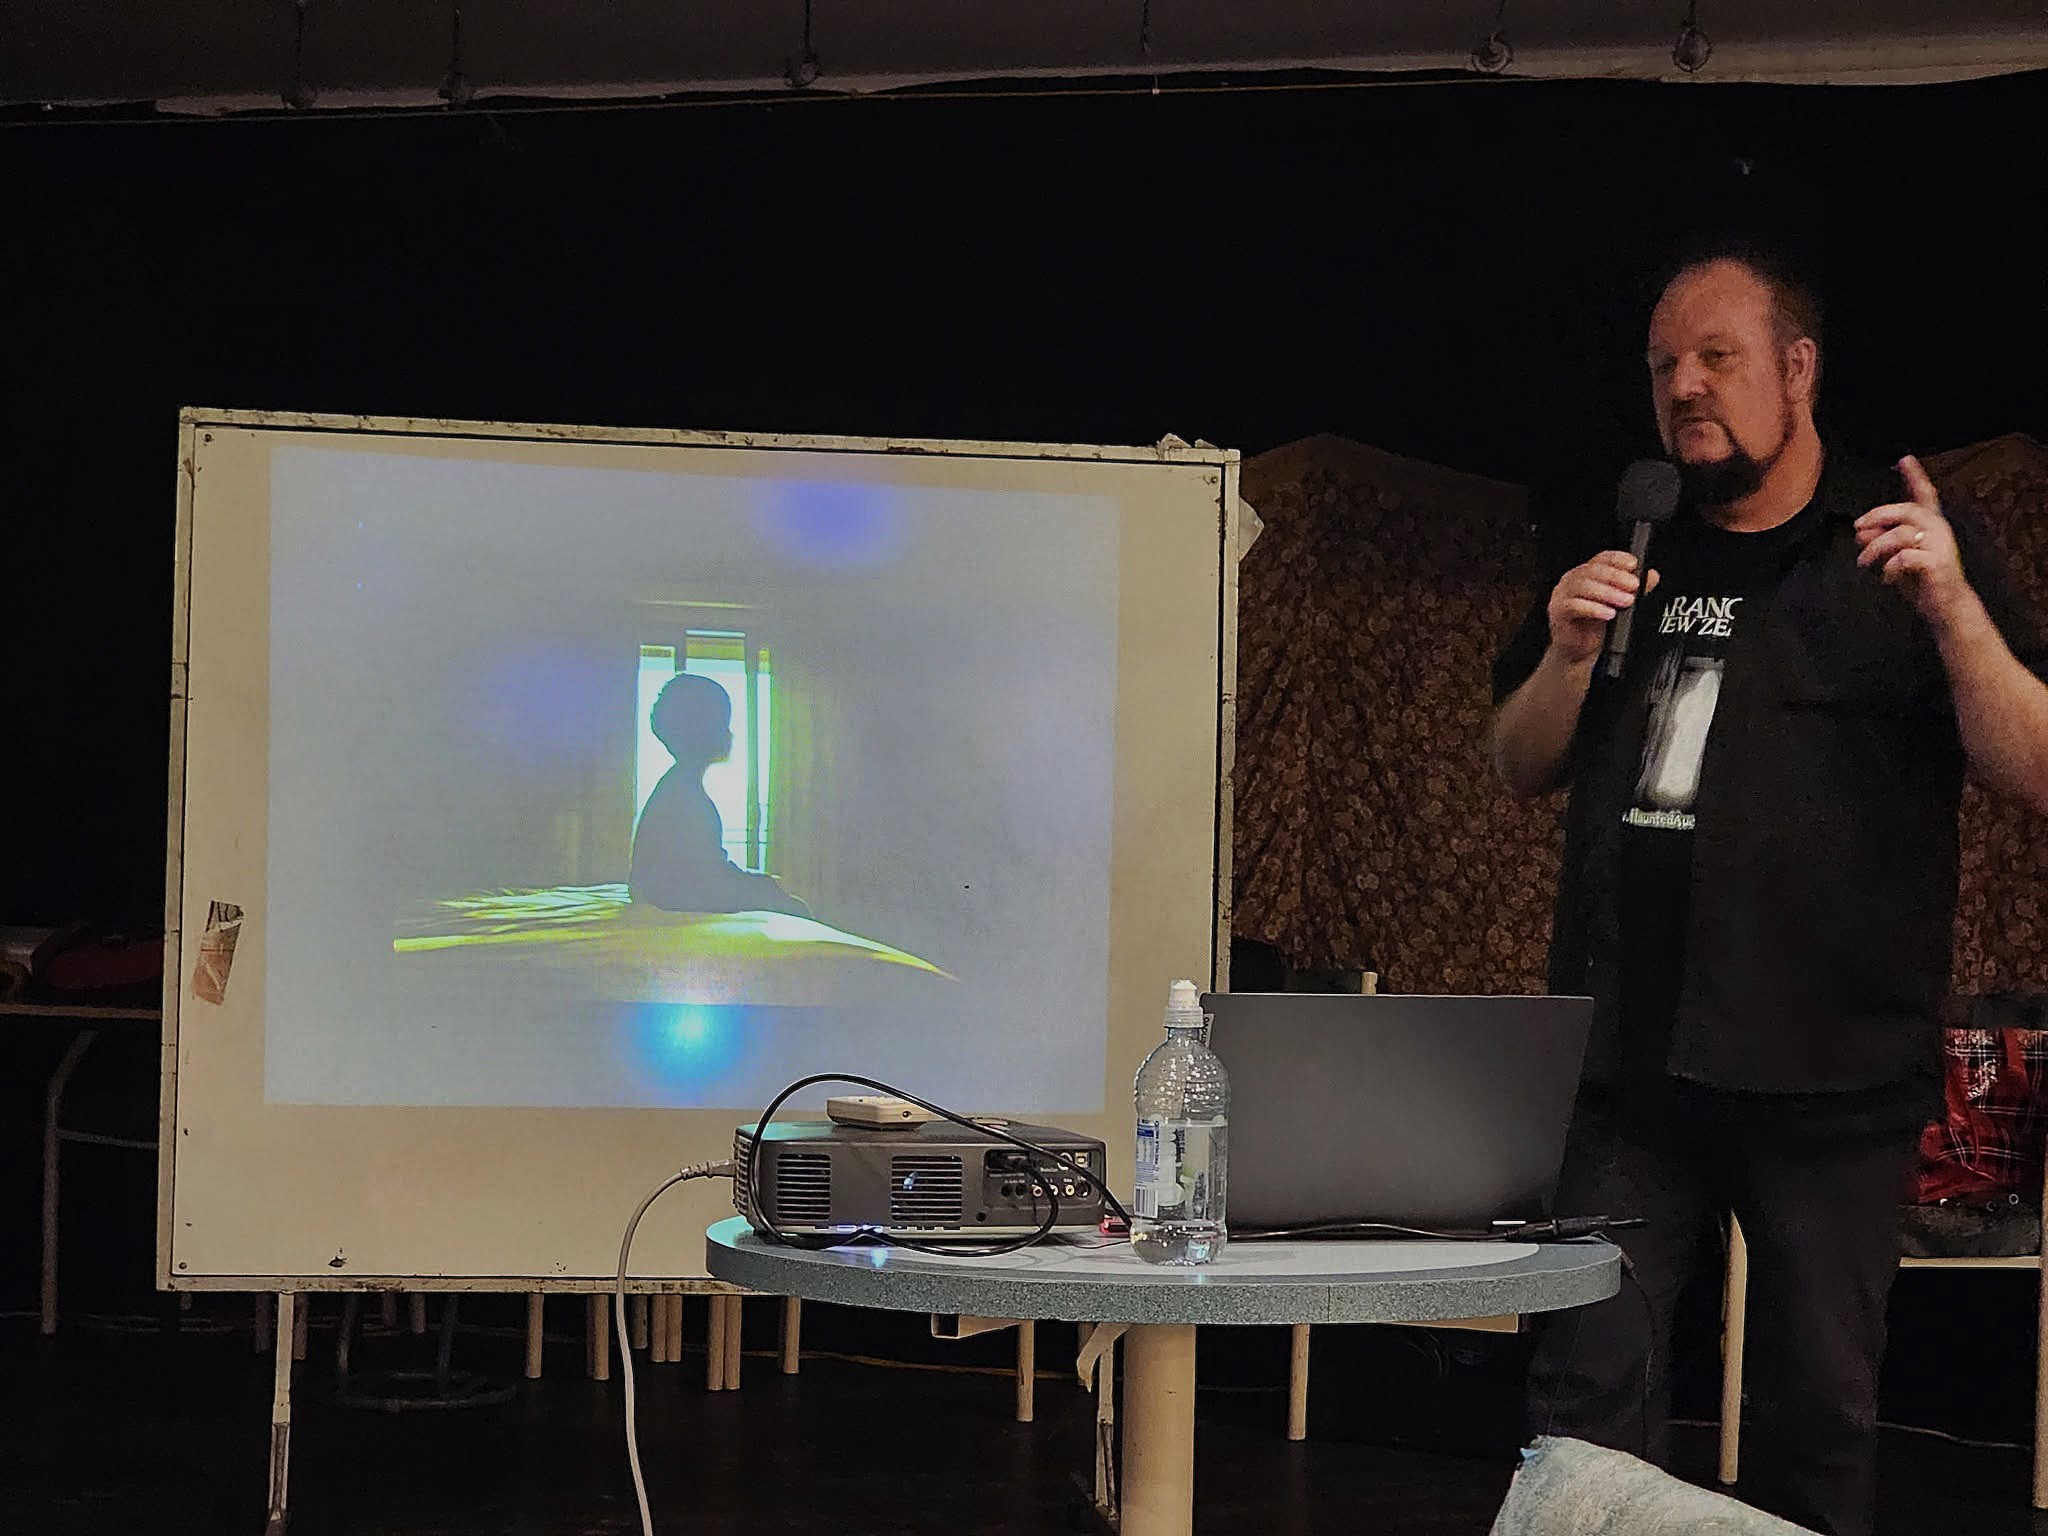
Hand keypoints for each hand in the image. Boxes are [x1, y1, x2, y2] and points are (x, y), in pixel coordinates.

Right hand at [1547, 551, 1659, 665]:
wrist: (1579, 650)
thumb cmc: (1595, 625)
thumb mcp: (1619, 605)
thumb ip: (1633, 589)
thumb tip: (1651, 576)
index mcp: (1586, 574)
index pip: (1601, 559)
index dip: (1617, 559)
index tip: (1633, 564)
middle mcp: (1572, 580)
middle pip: (1592, 570)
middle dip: (1616, 577)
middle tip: (1634, 585)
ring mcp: (1562, 595)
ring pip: (1583, 586)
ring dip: (1608, 592)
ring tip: (1626, 601)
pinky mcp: (1558, 612)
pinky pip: (1574, 606)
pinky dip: (1594, 609)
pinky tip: (1609, 614)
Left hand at [1855, 455, 1973, 632]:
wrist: (1945, 608)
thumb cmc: (1920, 581)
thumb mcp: (1894, 558)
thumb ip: (1879, 542)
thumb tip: (1860, 532)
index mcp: (1931, 525)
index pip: (1925, 495)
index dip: (1915, 476)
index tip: (1904, 459)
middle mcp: (1939, 530)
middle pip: (1907, 510)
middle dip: (1878, 516)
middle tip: (1857, 528)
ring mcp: (1941, 545)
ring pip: (1901, 534)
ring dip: (1875, 548)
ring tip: (1863, 562)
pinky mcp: (1937, 563)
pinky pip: (1904, 557)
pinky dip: (1889, 568)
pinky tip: (1886, 579)